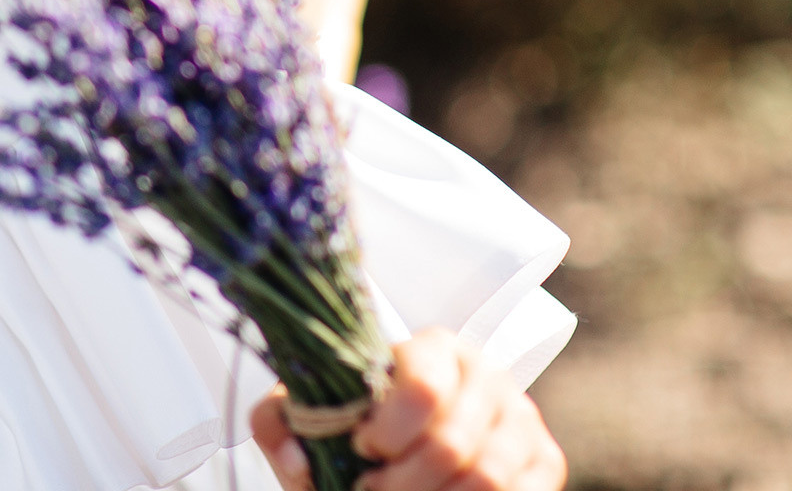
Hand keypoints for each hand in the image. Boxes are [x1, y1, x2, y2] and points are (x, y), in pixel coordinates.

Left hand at [250, 329, 566, 490]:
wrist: (406, 445)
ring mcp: (523, 419)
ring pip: (487, 476)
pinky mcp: (547, 461)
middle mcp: (488, 375)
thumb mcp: (308, 413)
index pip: (423, 384)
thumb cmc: (355, 424)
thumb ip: (278, 421)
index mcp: (434, 348)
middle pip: (453, 442)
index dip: (389, 428)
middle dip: (402, 482)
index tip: (362, 448)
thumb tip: (295, 454)